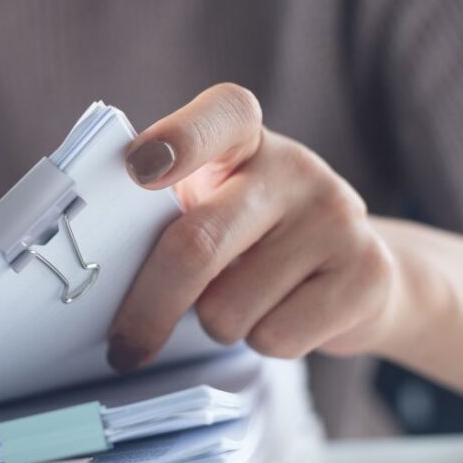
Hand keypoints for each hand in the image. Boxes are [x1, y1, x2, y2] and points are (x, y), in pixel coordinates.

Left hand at [107, 83, 398, 371]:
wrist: (355, 273)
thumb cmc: (250, 238)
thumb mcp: (210, 204)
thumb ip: (162, 215)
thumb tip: (96, 273)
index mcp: (242, 138)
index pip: (218, 117)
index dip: (177, 139)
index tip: (137, 169)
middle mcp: (294, 166)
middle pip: (197, 243)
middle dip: (147, 307)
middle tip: (124, 345)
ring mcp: (338, 217)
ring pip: (229, 309)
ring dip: (215, 325)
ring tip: (238, 301)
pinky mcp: (367, 274)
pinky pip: (274, 337)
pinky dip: (260, 343)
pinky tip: (280, 314)